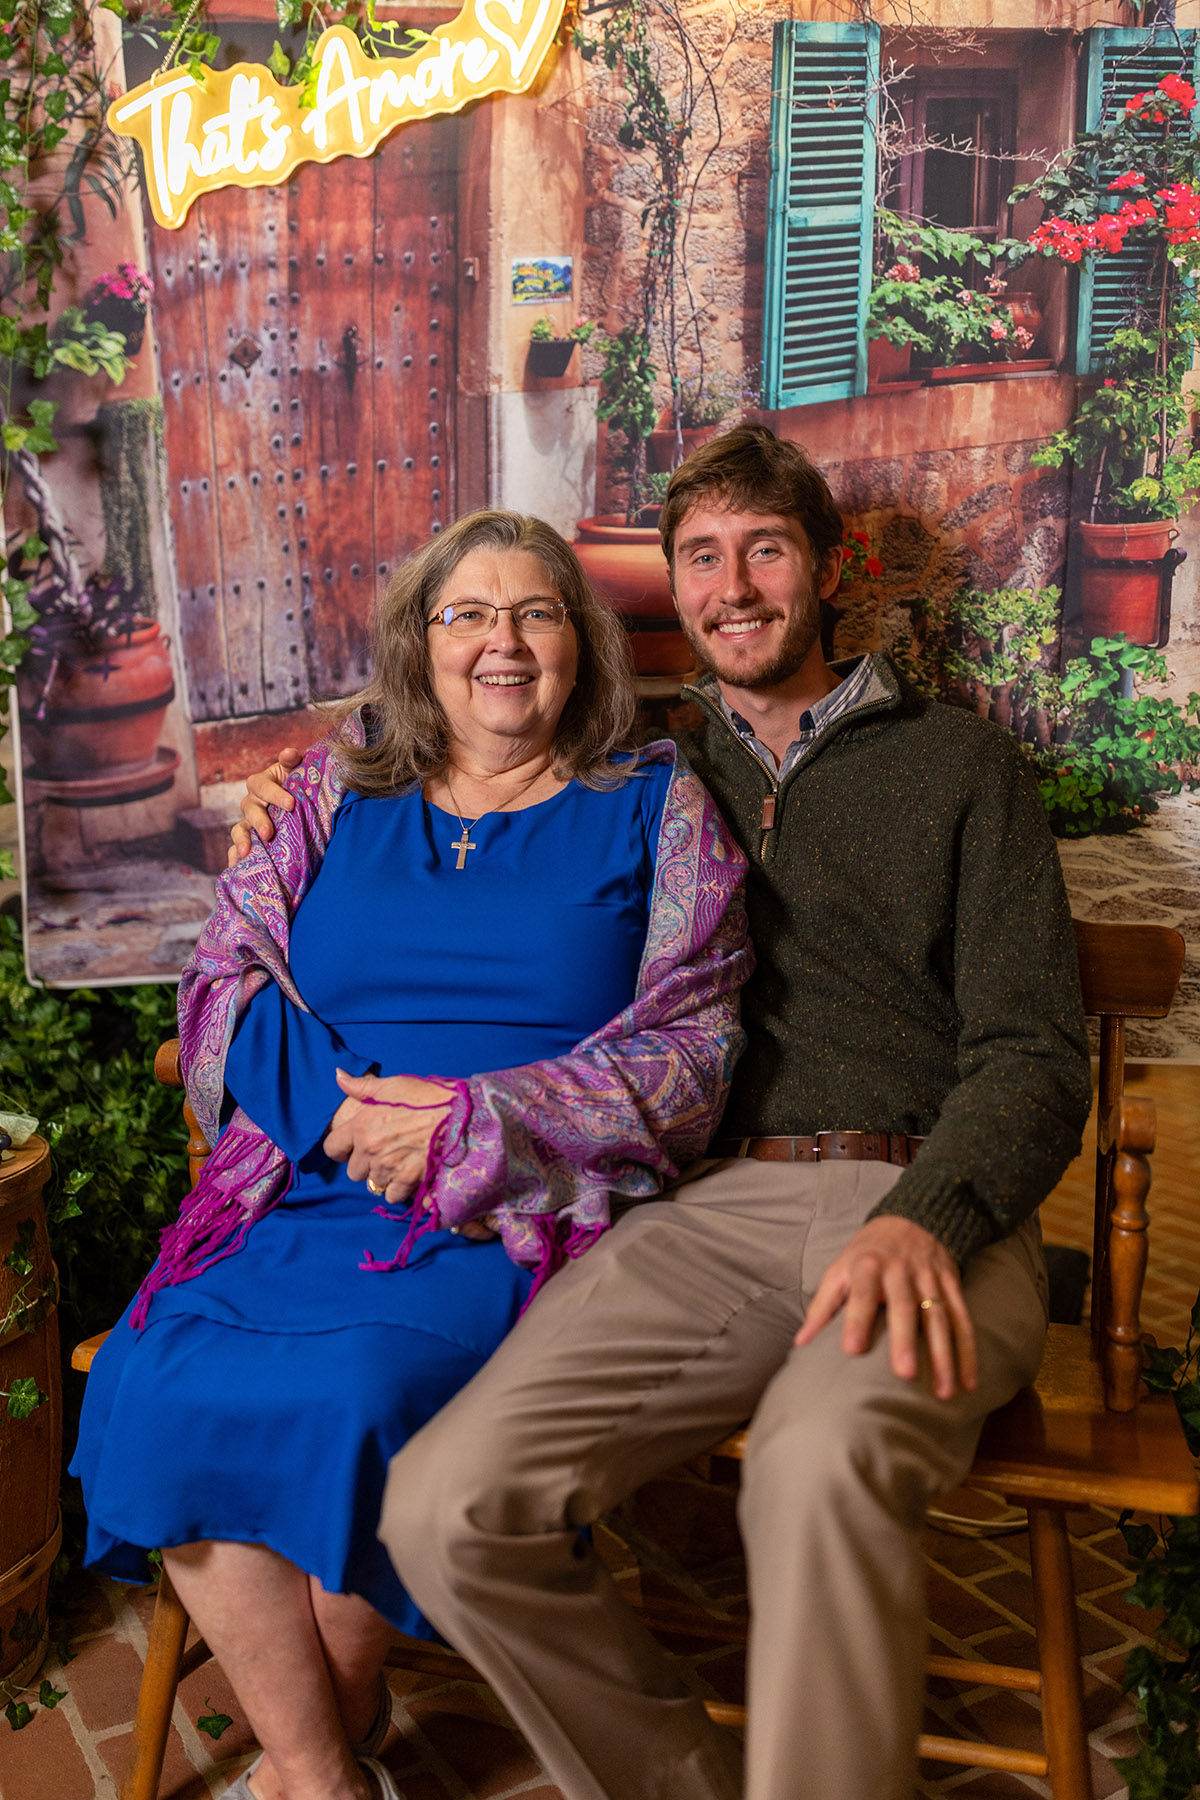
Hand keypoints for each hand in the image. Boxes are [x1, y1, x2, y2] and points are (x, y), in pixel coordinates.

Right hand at [227, 747, 303, 866]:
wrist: (301, 803)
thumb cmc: (299, 784)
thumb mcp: (298, 769)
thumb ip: (294, 760)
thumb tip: (289, 753)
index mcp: (262, 783)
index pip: (262, 785)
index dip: (274, 794)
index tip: (291, 805)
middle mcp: (252, 802)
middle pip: (249, 809)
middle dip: (259, 821)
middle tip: (268, 834)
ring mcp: (248, 822)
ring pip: (239, 830)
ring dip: (241, 840)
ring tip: (247, 852)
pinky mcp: (250, 839)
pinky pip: (236, 849)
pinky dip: (234, 857)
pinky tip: (236, 867)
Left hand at [324, 1071, 453, 1207]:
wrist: (461, 1115)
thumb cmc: (427, 1097)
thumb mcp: (393, 1085)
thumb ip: (362, 1086)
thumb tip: (338, 1075)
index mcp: (361, 1126)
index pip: (332, 1149)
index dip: (342, 1148)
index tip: (354, 1146)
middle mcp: (370, 1150)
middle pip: (353, 1172)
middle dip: (366, 1165)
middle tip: (384, 1153)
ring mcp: (388, 1168)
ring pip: (373, 1184)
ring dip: (384, 1177)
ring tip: (400, 1163)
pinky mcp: (407, 1181)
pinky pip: (392, 1195)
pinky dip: (400, 1188)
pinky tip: (410, 1175)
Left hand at [793, 1215, 976, 1400]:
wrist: (912, 1216)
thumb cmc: (867, 1253)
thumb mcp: (839, 1269)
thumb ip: (822, 1306)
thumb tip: (800, 1343)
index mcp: (868, 1265)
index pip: (862, 1293)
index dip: (856, 1318)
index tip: (852, 1349)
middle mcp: (900, 1270)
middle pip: (905, 1307)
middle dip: (906, 1340)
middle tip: (905, 1374)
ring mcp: (929, 1277)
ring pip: (939, 1317)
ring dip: (944, 1355)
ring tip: (943, 1392)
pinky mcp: (952, 1284)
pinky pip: (962, 1319)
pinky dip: (967, 1351)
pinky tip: (968, 1381)